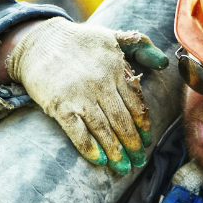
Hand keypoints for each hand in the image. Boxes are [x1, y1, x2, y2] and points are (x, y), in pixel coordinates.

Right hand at [5, 17, 168, 174]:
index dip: (143, 125)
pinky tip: (99, 160)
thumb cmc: (78, 41)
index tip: (146, 141)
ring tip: (123, 167)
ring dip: (115, 151)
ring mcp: (79, 96)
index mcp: (116, 68)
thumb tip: (164, 63)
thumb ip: (141, 46)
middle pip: (122, 120)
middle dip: (132, 144)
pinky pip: (78, 132)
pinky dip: (89, 148)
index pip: (136, 103)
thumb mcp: (112, 35)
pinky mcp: (59, 106)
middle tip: (138, 161)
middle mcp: (101, 83)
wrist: (38, 41)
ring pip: (103, 129)